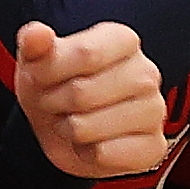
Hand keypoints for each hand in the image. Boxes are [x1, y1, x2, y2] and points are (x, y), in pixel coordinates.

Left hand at [11, 19, 168, 181]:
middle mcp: (145, 73)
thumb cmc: (56, 88)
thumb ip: (34, 43)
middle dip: (52, 103)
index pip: (85, 53)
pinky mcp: (153, 146)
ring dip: (66, 129)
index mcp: (122, 40)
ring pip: (87, 127)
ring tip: (72, 121)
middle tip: (53, 102)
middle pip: (82, 93)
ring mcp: (155, 111)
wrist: (64, 130)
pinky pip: (103, 154)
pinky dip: (85, 153)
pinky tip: (90, 143)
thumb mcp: (36, 61)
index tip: (36, 75)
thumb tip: (36, 34)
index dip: (49, 71)